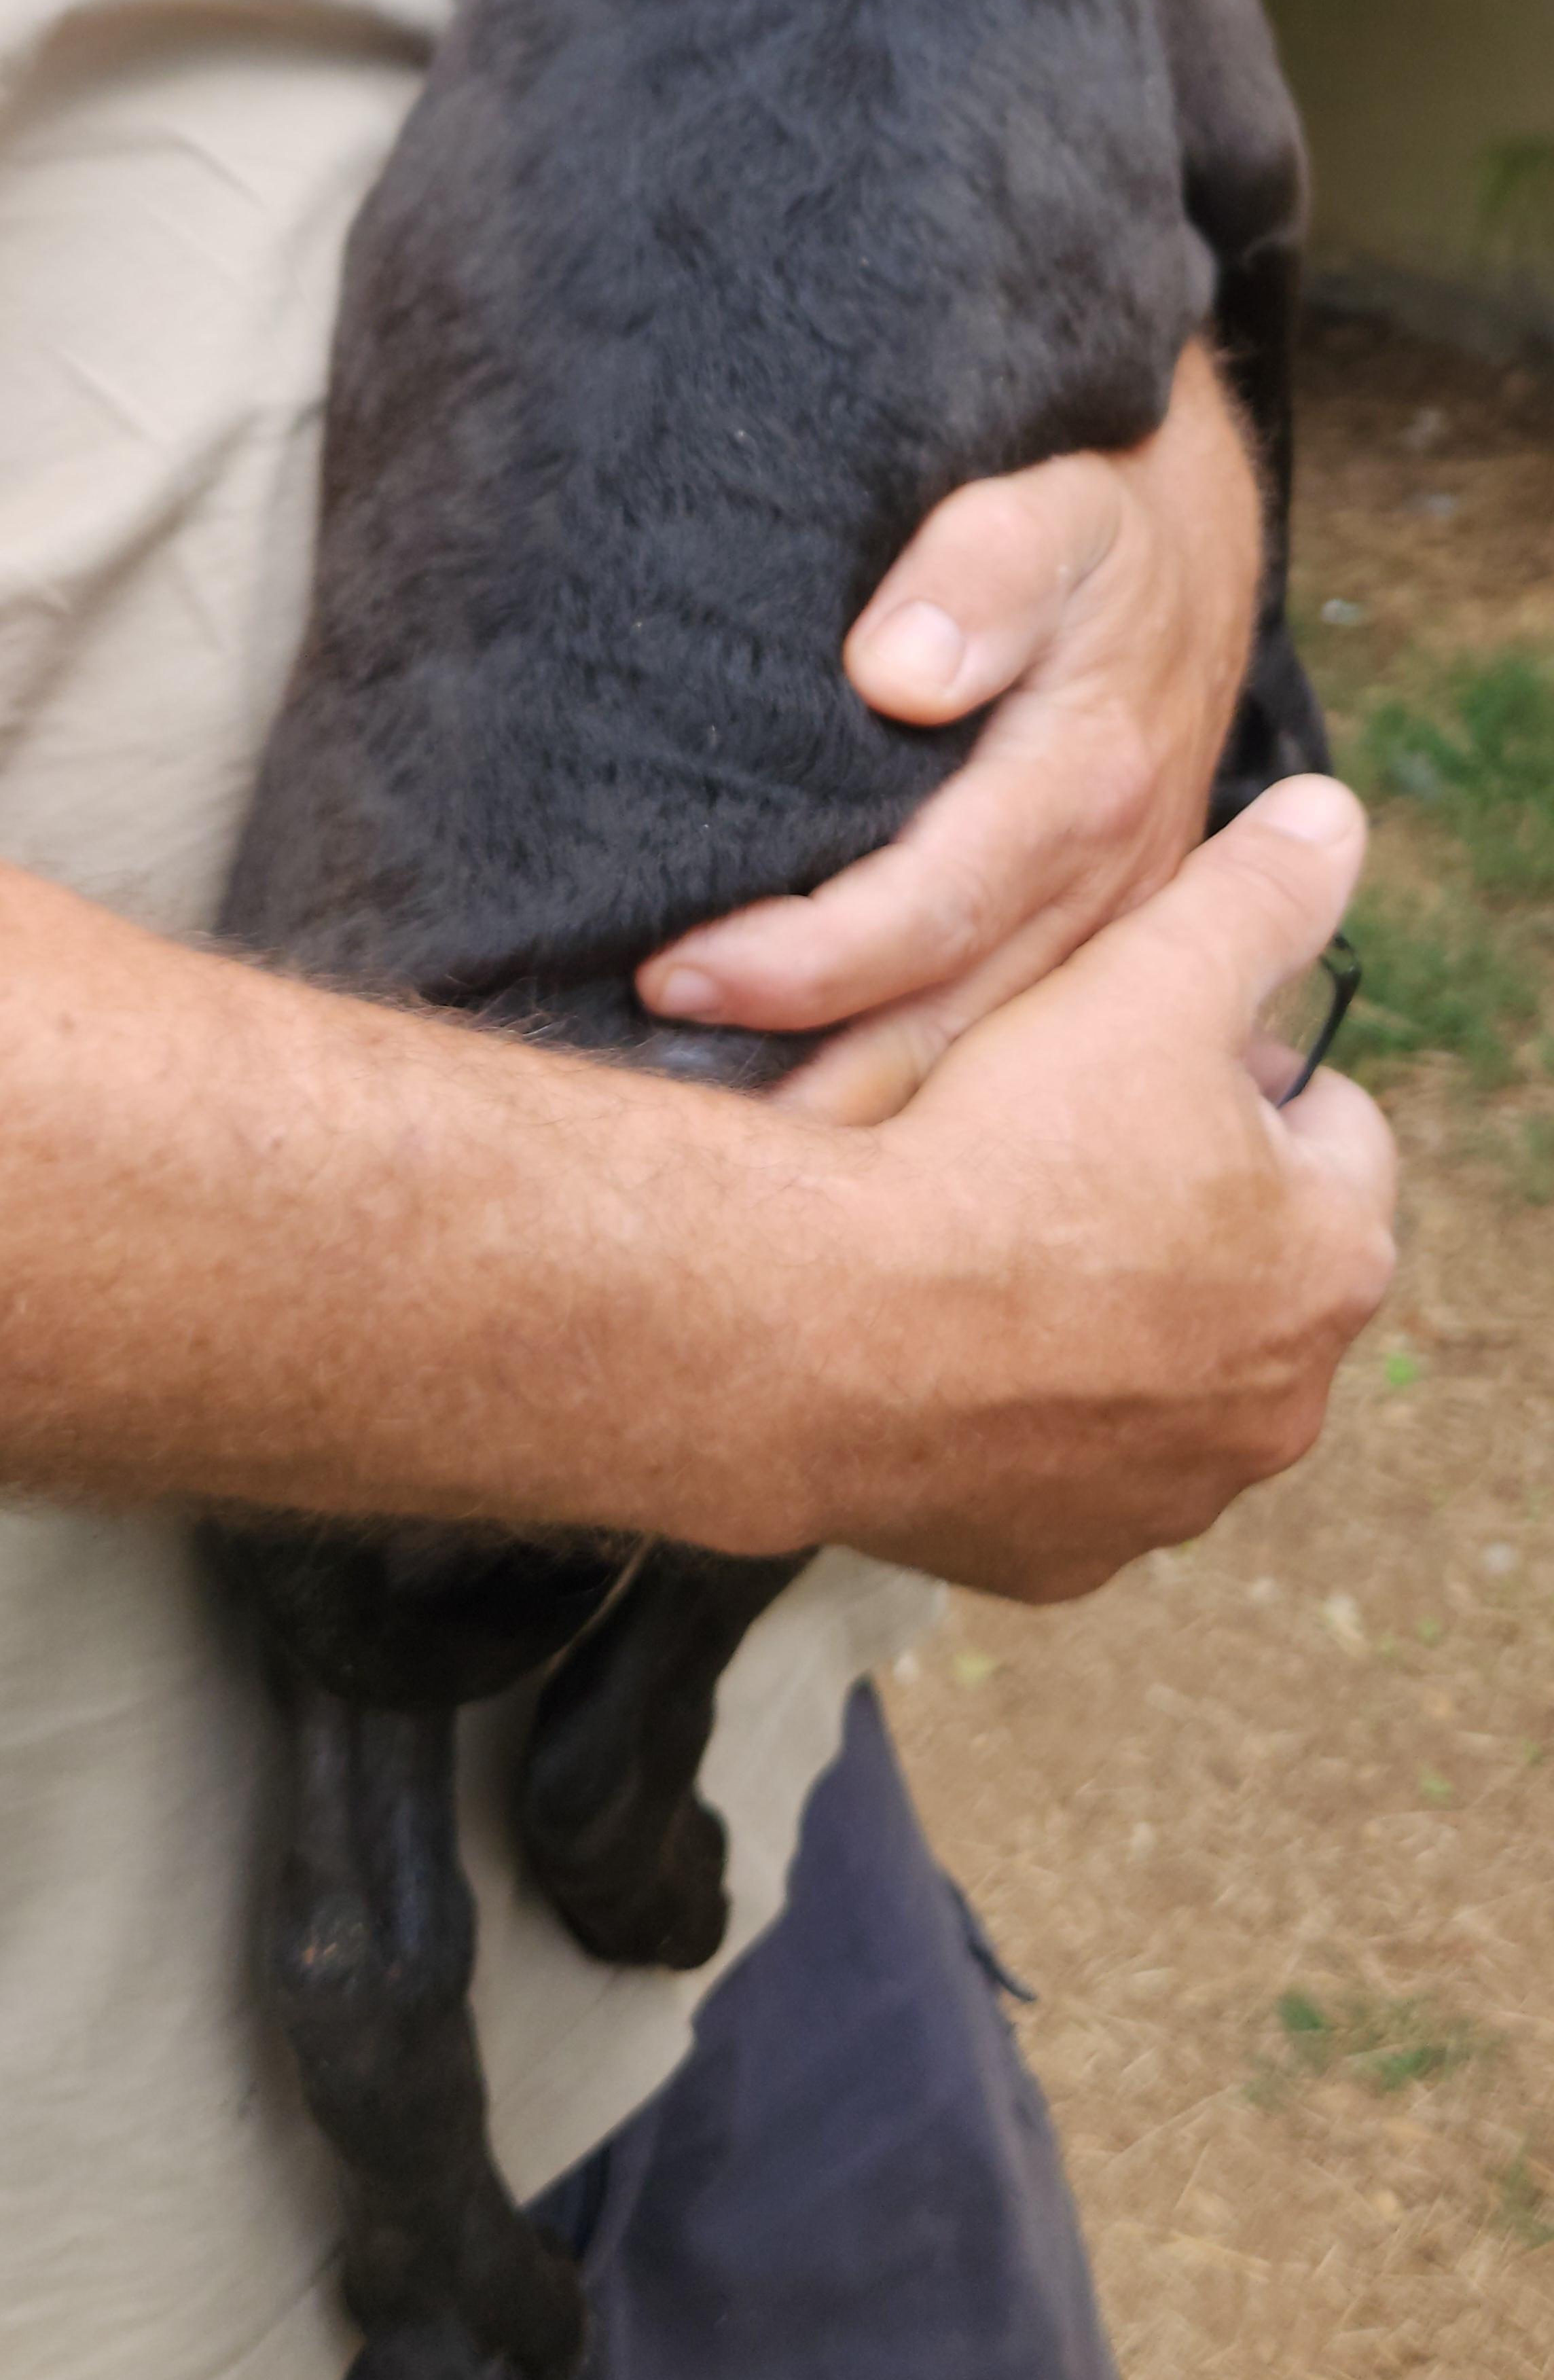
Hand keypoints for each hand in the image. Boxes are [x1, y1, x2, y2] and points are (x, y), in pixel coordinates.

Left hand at [638, 338, 1260, 1121]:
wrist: (1189, 553)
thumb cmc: (1089, 523)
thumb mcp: (1049, 508)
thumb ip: (982, 572)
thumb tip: (900, 671)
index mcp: (1088, 784)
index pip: (928, 907)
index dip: (799, 962)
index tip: (672, 973)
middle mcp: (1111, 885)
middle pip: (945, 1024)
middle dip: (802, 1082)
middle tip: (654, 1128)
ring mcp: (1108, 935)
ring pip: (977, 1067)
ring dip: (854, 1128)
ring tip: (713, 1180)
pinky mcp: (1094, 956)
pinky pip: (1000, 1054)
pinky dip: (911, 1113)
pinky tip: (812, 1156)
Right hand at [792, 777, 1394, 1600]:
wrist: (829, 1330)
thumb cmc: (1005, 1148)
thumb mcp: (1148, 974)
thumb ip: (1257, 896)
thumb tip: (1338, 822)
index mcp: (1333, 1257)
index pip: (1326, 1128)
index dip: (1227, 1070)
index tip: (1131, 1053)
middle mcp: (1282, 1405)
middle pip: (1244, 1260)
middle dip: (1174, 1203)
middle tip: (1051, 1141)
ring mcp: (1168, 1498)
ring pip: (1154, 1373)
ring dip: (1100, 1314)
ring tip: (989, 1237)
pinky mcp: (1056, 1557)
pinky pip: (1053, 1469)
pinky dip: (1015, 1415)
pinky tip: (945, 1347)